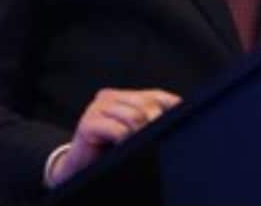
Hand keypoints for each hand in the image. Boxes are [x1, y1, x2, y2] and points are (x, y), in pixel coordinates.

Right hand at [47, 88, 180, 187]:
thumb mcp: (132, 132)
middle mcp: (110, 97)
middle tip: (161, 136)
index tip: (183, 114)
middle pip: (146, 103)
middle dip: (157, 121)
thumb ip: (148, 121)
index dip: (171, 104)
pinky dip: (127, 140)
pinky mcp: (88, 123)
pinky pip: (117, 129)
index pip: (155, 94)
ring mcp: (97, 108)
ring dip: (142, 132)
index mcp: (123, 96)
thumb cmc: (107, 149)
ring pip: (134, 115)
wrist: (77, 166)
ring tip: (144, 144)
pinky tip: (127, 147)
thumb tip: (177, 117)